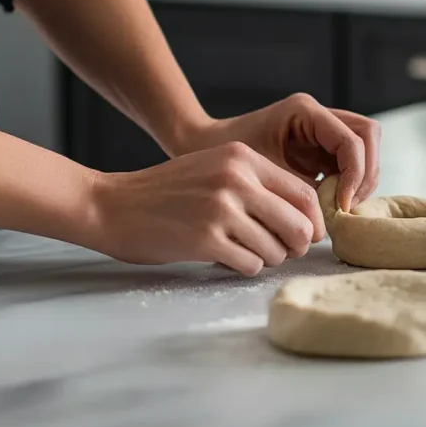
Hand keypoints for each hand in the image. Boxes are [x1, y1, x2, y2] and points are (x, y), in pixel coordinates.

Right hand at [87, 142, 325, 275]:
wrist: (112, 205)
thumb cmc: (168, 191)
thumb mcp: (217, 168)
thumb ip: (258, 184)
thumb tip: (308, 218)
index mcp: (243, 159)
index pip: (304, 193)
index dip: (313, 220)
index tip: (309, 234)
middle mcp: (237, 180)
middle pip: (299, 225)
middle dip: (297, 245)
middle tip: (285, 250)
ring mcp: (222, 211)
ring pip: (277, 249)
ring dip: (268, 258)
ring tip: (245, 250)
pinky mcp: (206, 240)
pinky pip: (251, 264)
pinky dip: (245, 267)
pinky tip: (227, 258)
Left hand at [187, 94, 380, 212]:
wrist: (202, 148)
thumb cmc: (224, 159)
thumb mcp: (262, 174)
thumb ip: (300, 189)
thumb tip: (335, 212)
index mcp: (304, 111)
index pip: (352, 139)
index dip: (356, 174)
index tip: (342, 205)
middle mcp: (319, 114)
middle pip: (369, 137)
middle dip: (366, 174)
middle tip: (348, 207)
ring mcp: (322, 128)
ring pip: (365, 148)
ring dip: (361, 180)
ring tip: (340, 209)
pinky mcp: (321, 146)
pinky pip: (350, 161)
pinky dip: (349, 183)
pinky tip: (333, 205)